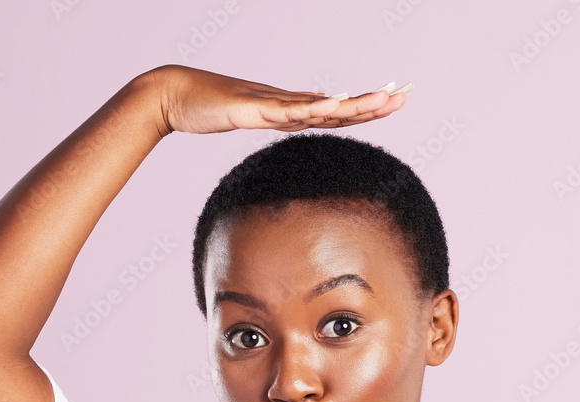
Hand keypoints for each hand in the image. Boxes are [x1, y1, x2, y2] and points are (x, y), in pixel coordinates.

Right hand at [145, 65, 411, 136]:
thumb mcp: (251, 120)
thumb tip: (297, 128)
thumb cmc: (209, 107)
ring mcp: (271, 103)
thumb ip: (275, 123)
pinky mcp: (252, 108)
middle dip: (373, 102)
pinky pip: (286, 111)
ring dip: (352, 104)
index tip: (396, 101)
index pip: (337, 110)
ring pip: (319, 106)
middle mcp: (287, 102)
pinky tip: (333, 105)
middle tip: (406, 95)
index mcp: (289, 109)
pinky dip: (310, 108)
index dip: (368, 107)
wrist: (173, 94)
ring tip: (382, 100)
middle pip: (338, 105)